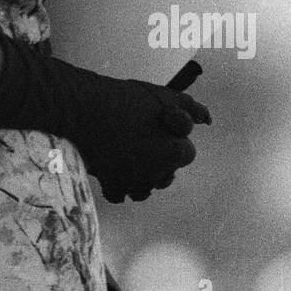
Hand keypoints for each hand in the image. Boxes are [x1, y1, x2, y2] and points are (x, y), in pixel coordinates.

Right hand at [73, 75, 211, 204]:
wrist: (82, 109)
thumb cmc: (125, 100)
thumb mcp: (162, 95)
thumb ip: (190, 109)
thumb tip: (208, 120)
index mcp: (174, 153)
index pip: (185, 152)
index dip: (174, 137)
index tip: (159, 125)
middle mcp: (158, 175)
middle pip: (168, 173)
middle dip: (160, 158)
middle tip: (142, 137)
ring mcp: (134, 184)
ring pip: (146, 188)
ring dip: (143, 174)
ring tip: (130, 153)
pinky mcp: (111, 187)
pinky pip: (121, 194)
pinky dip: (119, 184)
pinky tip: (113, 166)